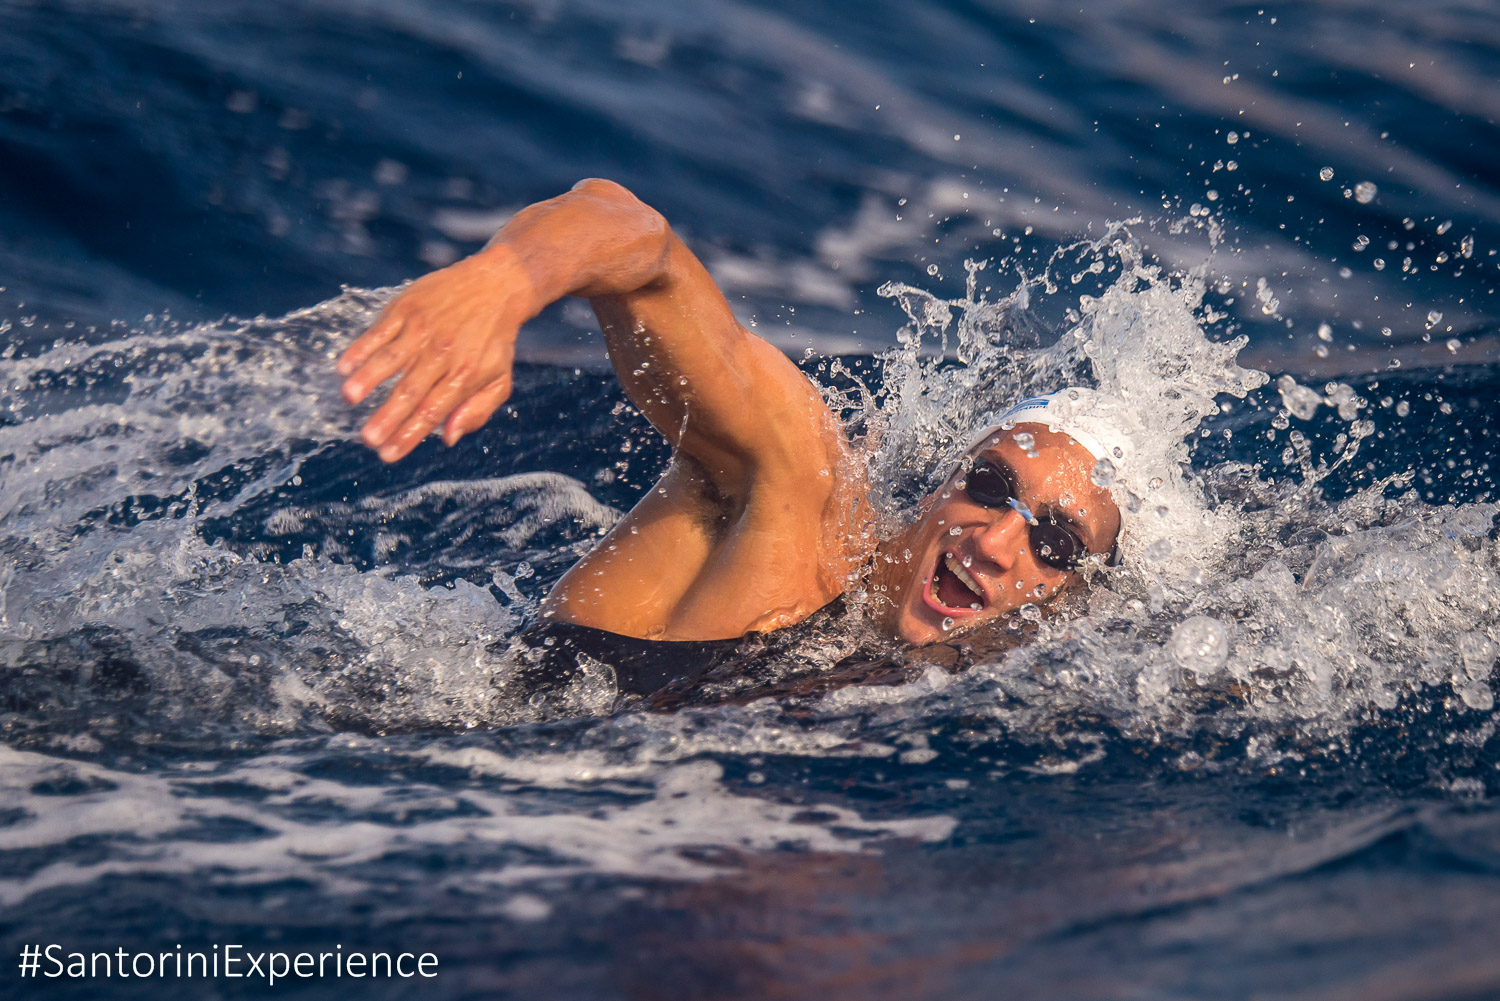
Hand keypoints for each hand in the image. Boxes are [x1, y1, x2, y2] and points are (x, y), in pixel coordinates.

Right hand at [337, 252, 530, 461]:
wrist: (497, 284)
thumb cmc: (495, 340)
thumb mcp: (499, 379)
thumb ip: (476, 411)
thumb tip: (446, 438)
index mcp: (464, 375)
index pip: (433, 411)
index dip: (410, 434)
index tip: (387, 455)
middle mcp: (442, 353)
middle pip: (411, 390)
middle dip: (388, 416)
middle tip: (368, 439)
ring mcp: (423, 329)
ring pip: (392, 358)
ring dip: (369, 378)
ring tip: (349, 398)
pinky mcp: (407, 307)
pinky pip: (380, 330)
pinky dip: (361, 348)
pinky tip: (344, 367)